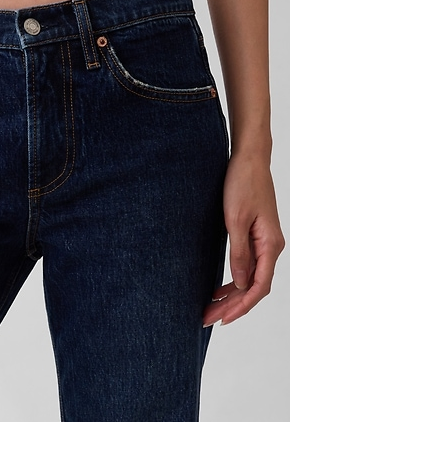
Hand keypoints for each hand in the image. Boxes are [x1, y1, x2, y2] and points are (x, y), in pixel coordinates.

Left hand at [202, 152, 284, 327]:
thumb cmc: (243, 183)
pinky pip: (248, 265)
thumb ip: (239, 253)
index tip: (222, 319)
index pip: (259, 286)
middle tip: (207, 318)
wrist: (249, 159)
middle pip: (254, 286)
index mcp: (270, 245)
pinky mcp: (256, 235)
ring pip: (250, 278)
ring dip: (232, 295)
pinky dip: (234, 279)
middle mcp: (271, 247)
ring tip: (210, 308)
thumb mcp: (235, 219)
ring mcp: (265, 242)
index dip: (241, 306)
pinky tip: (220, 288)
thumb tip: (239, 283)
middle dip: (232, 306)